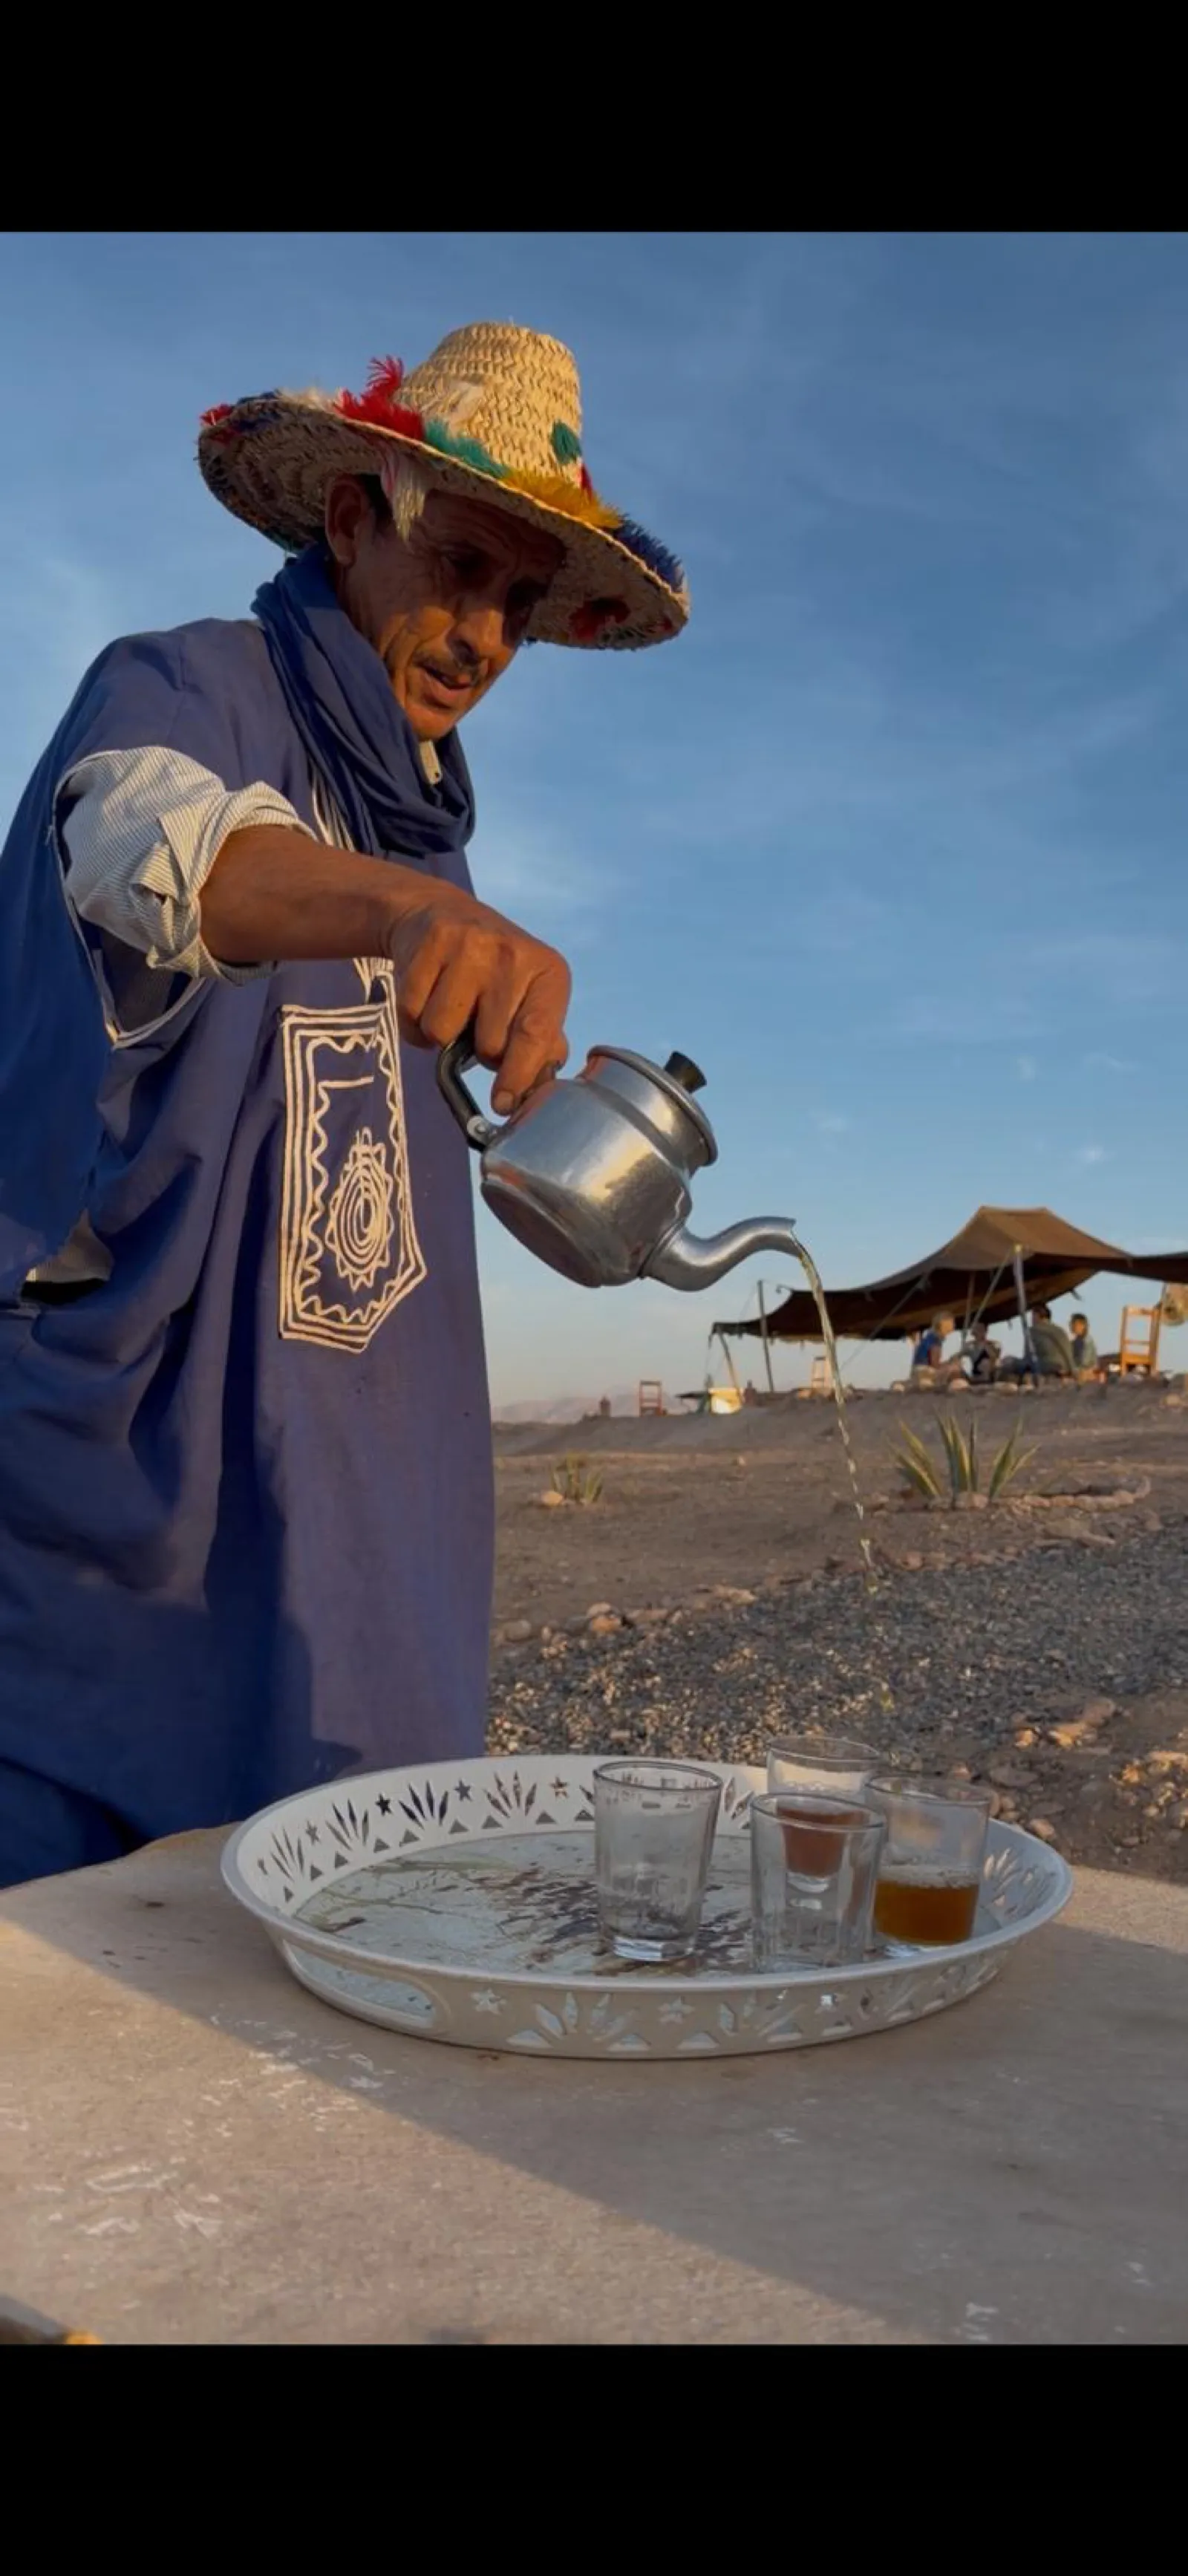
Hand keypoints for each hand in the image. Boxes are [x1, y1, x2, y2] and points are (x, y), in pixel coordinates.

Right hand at [384, 879, 570, 1110]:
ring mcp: (472, 945)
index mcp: (549, 973)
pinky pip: (411, 1013)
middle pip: (488, 1044)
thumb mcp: (527, 997)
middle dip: (478, 1052)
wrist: (440, 912)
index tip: (502, 1105)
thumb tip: (540, 1088)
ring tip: (450, 1007)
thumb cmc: (491, 971)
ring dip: (440, 1034)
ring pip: (443, 1031)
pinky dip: (413, 1020)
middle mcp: (514, 955)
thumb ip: (539, 1042)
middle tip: (475, 1029)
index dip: (518, 1077)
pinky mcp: (432, 942)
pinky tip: (426, 996)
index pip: (536, 1036)